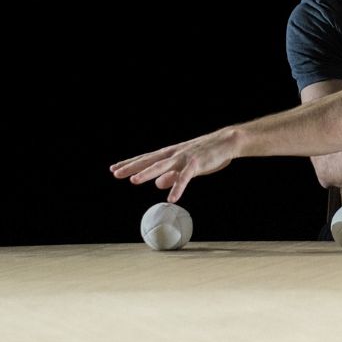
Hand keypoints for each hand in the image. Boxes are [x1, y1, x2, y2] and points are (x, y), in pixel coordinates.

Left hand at [110, 128, 238, 202]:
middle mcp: (173, 154)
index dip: (130, 163)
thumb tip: (157, 184)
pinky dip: (178, 187)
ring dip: (147, 173)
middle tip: (115, 173)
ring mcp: (184, 158)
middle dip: (132, 167)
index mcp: (170, 153)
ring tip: (133, 181)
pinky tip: (172, 199)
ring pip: (162, 166)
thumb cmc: (207, 154)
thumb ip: (171, 175)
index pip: (146, 158)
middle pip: (149, 161)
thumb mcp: (186, 166)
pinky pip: (185, 178)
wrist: (227, 142)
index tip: (114, 169)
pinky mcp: (196, 164)